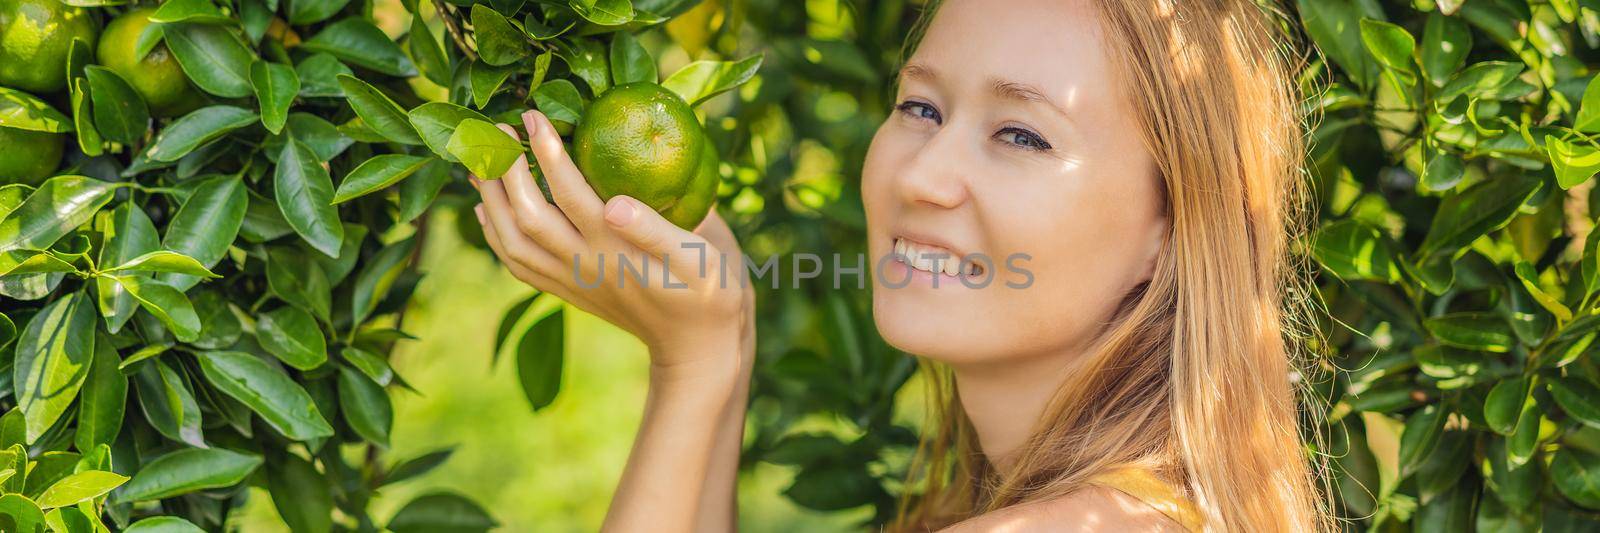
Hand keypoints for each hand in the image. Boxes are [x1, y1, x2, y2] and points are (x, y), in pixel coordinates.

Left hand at [471, 110, 752, 382]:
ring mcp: (573, 282)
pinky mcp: (570, 293)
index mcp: (616, 250)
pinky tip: (486, 212)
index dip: (547, 152)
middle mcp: (585, 266)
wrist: (698, 349)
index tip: (534, 115)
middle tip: (498, 130)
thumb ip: (657, 231)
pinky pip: (519, 265)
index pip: (569, 193)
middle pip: (527, 215)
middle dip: (507, 170)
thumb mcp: (701, 259)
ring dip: (491, 201)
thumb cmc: (711, 292)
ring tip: (479, 164)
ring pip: (514, 241)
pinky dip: (495, 235)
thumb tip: (614, 204)